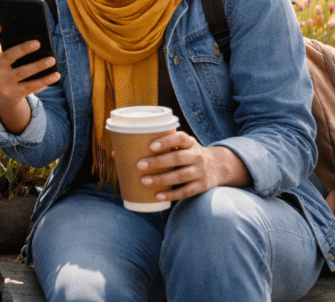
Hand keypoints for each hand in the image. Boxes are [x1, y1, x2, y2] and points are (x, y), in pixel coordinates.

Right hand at [0, 24, 59, 106]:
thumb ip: (13, 47)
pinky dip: (44, 80)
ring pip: (21, 73)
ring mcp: (2, 82)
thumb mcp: (6, 57)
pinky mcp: (13, 93)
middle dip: (23, 49)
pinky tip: (55, 75)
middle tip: (38, 43)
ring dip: (38, 66)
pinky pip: (31, 86)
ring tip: (52, 60)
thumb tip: (37, 39)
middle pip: (8, 56)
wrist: (5, 92)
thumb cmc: (10, 67)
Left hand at [130, 131, 251, 201]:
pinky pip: (186, 191)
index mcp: (189, 142)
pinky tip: (158, 196)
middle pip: (177, 158)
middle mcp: (196, 155)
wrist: (219, 166)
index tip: (151, 145)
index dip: (166, 141)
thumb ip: (155, 147)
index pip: (180, 138)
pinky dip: (172, 194)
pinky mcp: (201, 186)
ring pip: (180, 176)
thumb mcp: (179, 146)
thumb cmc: (187, 154)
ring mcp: (200, 171)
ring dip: (162, 180)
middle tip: (139, 165)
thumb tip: (115, 152)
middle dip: (157, 162)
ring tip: (144, 182)